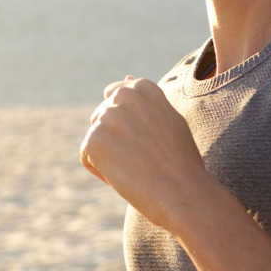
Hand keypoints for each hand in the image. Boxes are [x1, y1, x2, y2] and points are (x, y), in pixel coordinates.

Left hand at [79, 77, 207, 229]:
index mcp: (142, 88)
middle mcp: (123, 95)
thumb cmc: (181, 162)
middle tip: (145, 158)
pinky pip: (88, 157)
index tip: (146, 142)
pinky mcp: (94, 140)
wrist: (183, 192)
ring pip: (97, 140)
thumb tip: (127, 78)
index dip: (128, 127)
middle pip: (102, 119)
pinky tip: (126, 176)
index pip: (115, 98)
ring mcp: (107, 117)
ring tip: (138, 168)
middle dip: (116, 140)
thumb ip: (145, 101)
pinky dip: (103, 172)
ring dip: (110, 157)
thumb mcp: (168, 120)